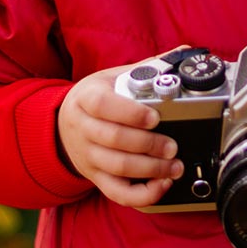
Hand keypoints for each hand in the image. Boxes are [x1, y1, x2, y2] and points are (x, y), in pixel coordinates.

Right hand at [57, 65, 182, 207]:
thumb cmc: (94, 99)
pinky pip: (117, 193)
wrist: (63, 125)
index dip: (131, 113)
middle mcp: (83, 128)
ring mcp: (88, 156)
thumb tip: (183, 53)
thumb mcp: (112, 77)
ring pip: (117, 167)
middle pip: (114, 139)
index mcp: (86, 98)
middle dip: (148, 144)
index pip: (103, 105)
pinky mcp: (96, 177)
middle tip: (172, 146)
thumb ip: (147, 67)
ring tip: (174, 165)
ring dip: (150, 169)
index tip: (155, 117)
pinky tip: (162, 184)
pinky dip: (142, 193)